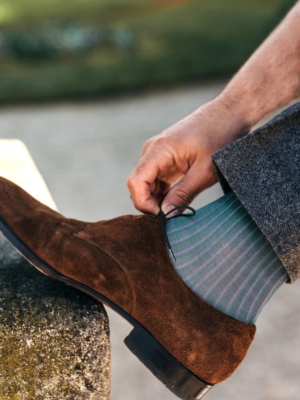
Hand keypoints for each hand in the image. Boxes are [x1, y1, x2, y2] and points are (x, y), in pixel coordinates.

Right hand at [127, 98, 249, 214]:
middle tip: (171, 216)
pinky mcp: (164, 158)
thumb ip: (183, 194)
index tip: (161, 216)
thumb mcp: (205, 171)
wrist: (229, 115)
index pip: (136, 181)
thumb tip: (166, 214)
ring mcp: (157, 154)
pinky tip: (176, 199)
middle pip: (138, 184)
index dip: (143, 203)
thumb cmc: (220, 138)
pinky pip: (155, 180)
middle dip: (150, 204)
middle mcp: (152, 150)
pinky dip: (162, 193)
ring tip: (177, 208)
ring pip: (146, 184)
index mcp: (159, 150)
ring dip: (156, 199)